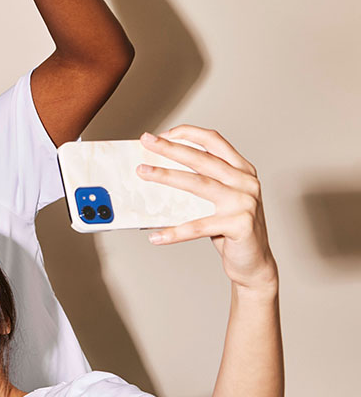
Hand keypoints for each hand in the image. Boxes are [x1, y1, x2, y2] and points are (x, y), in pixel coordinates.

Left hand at [138, 126, 276, 291]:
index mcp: (242, 170)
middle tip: (146, 141)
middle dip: (171, 148)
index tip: (164, 133)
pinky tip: (156, 236)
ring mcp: (244, 203)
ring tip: (143, 173)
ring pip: (198, 184)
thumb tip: (158, 173)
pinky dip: (174, 232)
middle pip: (202, 159)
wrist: (254, 263)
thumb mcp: (219, 200)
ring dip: (166, 176)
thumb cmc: (230, 229)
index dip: (189, 134)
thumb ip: (201, 184)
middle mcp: (246, 182)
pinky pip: (198, 227)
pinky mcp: (240, 225)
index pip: (215, 142)